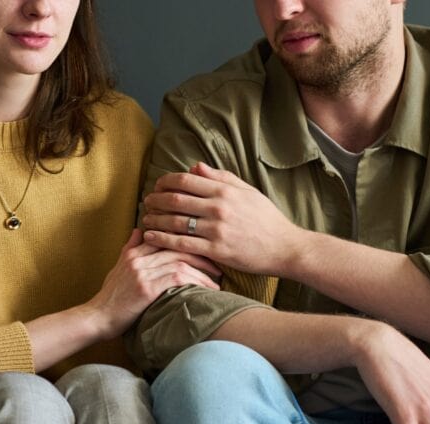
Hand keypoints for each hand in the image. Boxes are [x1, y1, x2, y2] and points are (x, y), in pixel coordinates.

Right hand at [84, 228, 220, 337]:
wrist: (97, 318)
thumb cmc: (110, 297)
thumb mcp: (118, 268)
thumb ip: (130, 249)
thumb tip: (138, 230)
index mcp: (133, 252)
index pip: (166, 237)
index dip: (189, 242)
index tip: (206, 251)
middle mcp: (138, 258)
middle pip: (178, 247)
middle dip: (202, 256)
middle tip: (218, 266)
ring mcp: (142, 272)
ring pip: (181, 262)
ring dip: (203, 272)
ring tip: (217, 281)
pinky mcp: (146, 288)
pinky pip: (178, 278)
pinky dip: (196, 282)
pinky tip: (207, 290)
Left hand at [141, 161, 302, 275]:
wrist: (285, 247)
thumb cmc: (267, 219)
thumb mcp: (247, 192)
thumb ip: (221, 178)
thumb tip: (195, 167)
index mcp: (225, 190)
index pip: (186, 180)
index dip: (166, 181)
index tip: (157, 186)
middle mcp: (219, 208)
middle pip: (176, 199)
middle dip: (155, 200)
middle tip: (146, 202)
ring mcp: (217, 230)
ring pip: (175, 221)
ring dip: (155, 220)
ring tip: (145, 220)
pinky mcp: (216, 250)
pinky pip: (182, 244)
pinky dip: (162, 239)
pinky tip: (150, 238)